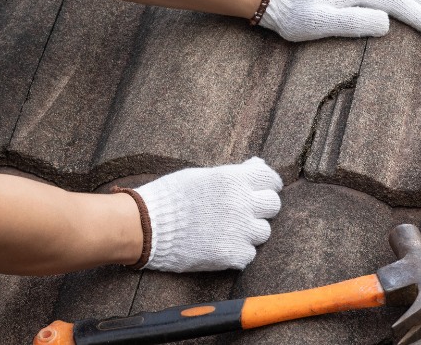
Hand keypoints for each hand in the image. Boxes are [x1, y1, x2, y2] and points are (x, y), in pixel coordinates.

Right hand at [133, 158, 282, 271]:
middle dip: (261, 208)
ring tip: (228, 230)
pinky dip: (238, 252)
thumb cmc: (171, 196)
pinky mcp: (232, 254)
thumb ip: (233, 173)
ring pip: (263, 232)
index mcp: (234, 180)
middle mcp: (242, 203)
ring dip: (250, 231)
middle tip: (244, 212)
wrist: (147, 226)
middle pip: (273, 205)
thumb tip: (258, 165)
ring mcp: (239, 231)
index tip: (261, 191)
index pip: (270, 180)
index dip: (267, 185)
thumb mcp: (202, 175)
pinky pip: (248, 254)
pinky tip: (220, 245)